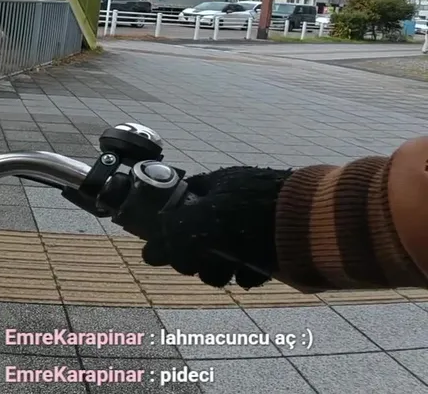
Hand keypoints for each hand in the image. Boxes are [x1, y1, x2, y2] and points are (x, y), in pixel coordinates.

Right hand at [140, 166, 290, 288]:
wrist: (314, 227)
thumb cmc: (250, 216)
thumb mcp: (200, 222)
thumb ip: (171, 237)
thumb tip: (149, 255)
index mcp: (216, 185)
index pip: (181, 201)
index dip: (170, 224)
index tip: (170, 245)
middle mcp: (235, 202)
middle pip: (200, 232)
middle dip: (197, 254)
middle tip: (199, 265)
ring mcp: (257, 224)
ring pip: (225, 251)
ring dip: (220, 268)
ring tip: (228, 274)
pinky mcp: (277, 246)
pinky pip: (252, 262)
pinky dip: (248, 272)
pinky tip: (251, 276)